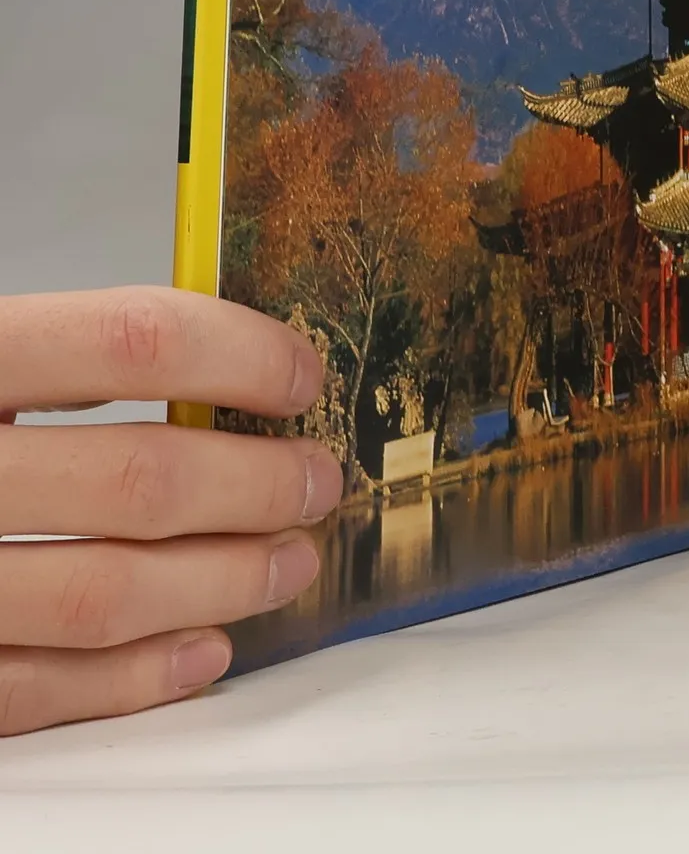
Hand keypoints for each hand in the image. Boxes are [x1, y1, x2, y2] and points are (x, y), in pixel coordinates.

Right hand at [0, 287, 342, 735]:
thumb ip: (68, 356)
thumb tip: (229, 368)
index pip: (132, 341)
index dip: (240, 357)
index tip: (302, 376)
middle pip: (137, 481)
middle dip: (257, 486)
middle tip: (317, 480)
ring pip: (101, 594)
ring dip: (222, 582)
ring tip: (289, 560)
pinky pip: (31, 689)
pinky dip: (133, 678)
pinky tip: (203, 651)